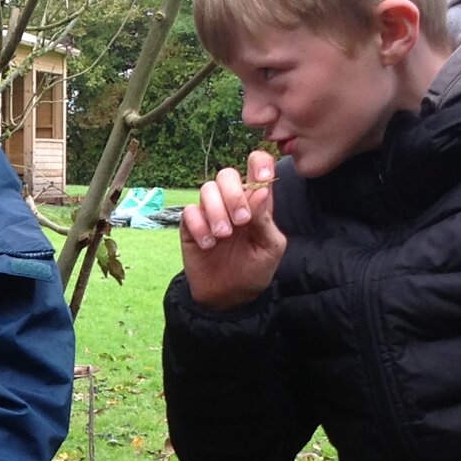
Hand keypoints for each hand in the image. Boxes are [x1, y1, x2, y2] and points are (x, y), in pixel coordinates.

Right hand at [179, 149, 283, 309]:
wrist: (228, 297)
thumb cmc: (254, 271)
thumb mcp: (270, 248)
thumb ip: (266, 220)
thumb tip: (260, 191)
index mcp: (257, 202)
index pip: (257, 166)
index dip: (258, 163)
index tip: (260, 177)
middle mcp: (232, 202)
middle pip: (226, 174)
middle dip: (234, 195)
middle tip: (242, 222)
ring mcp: (210, 213)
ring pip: (206, 189)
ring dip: (216, 212)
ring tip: (224, 236)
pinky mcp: (191, 226)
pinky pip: (190, 212)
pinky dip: (199, 226)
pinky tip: (208, 244)